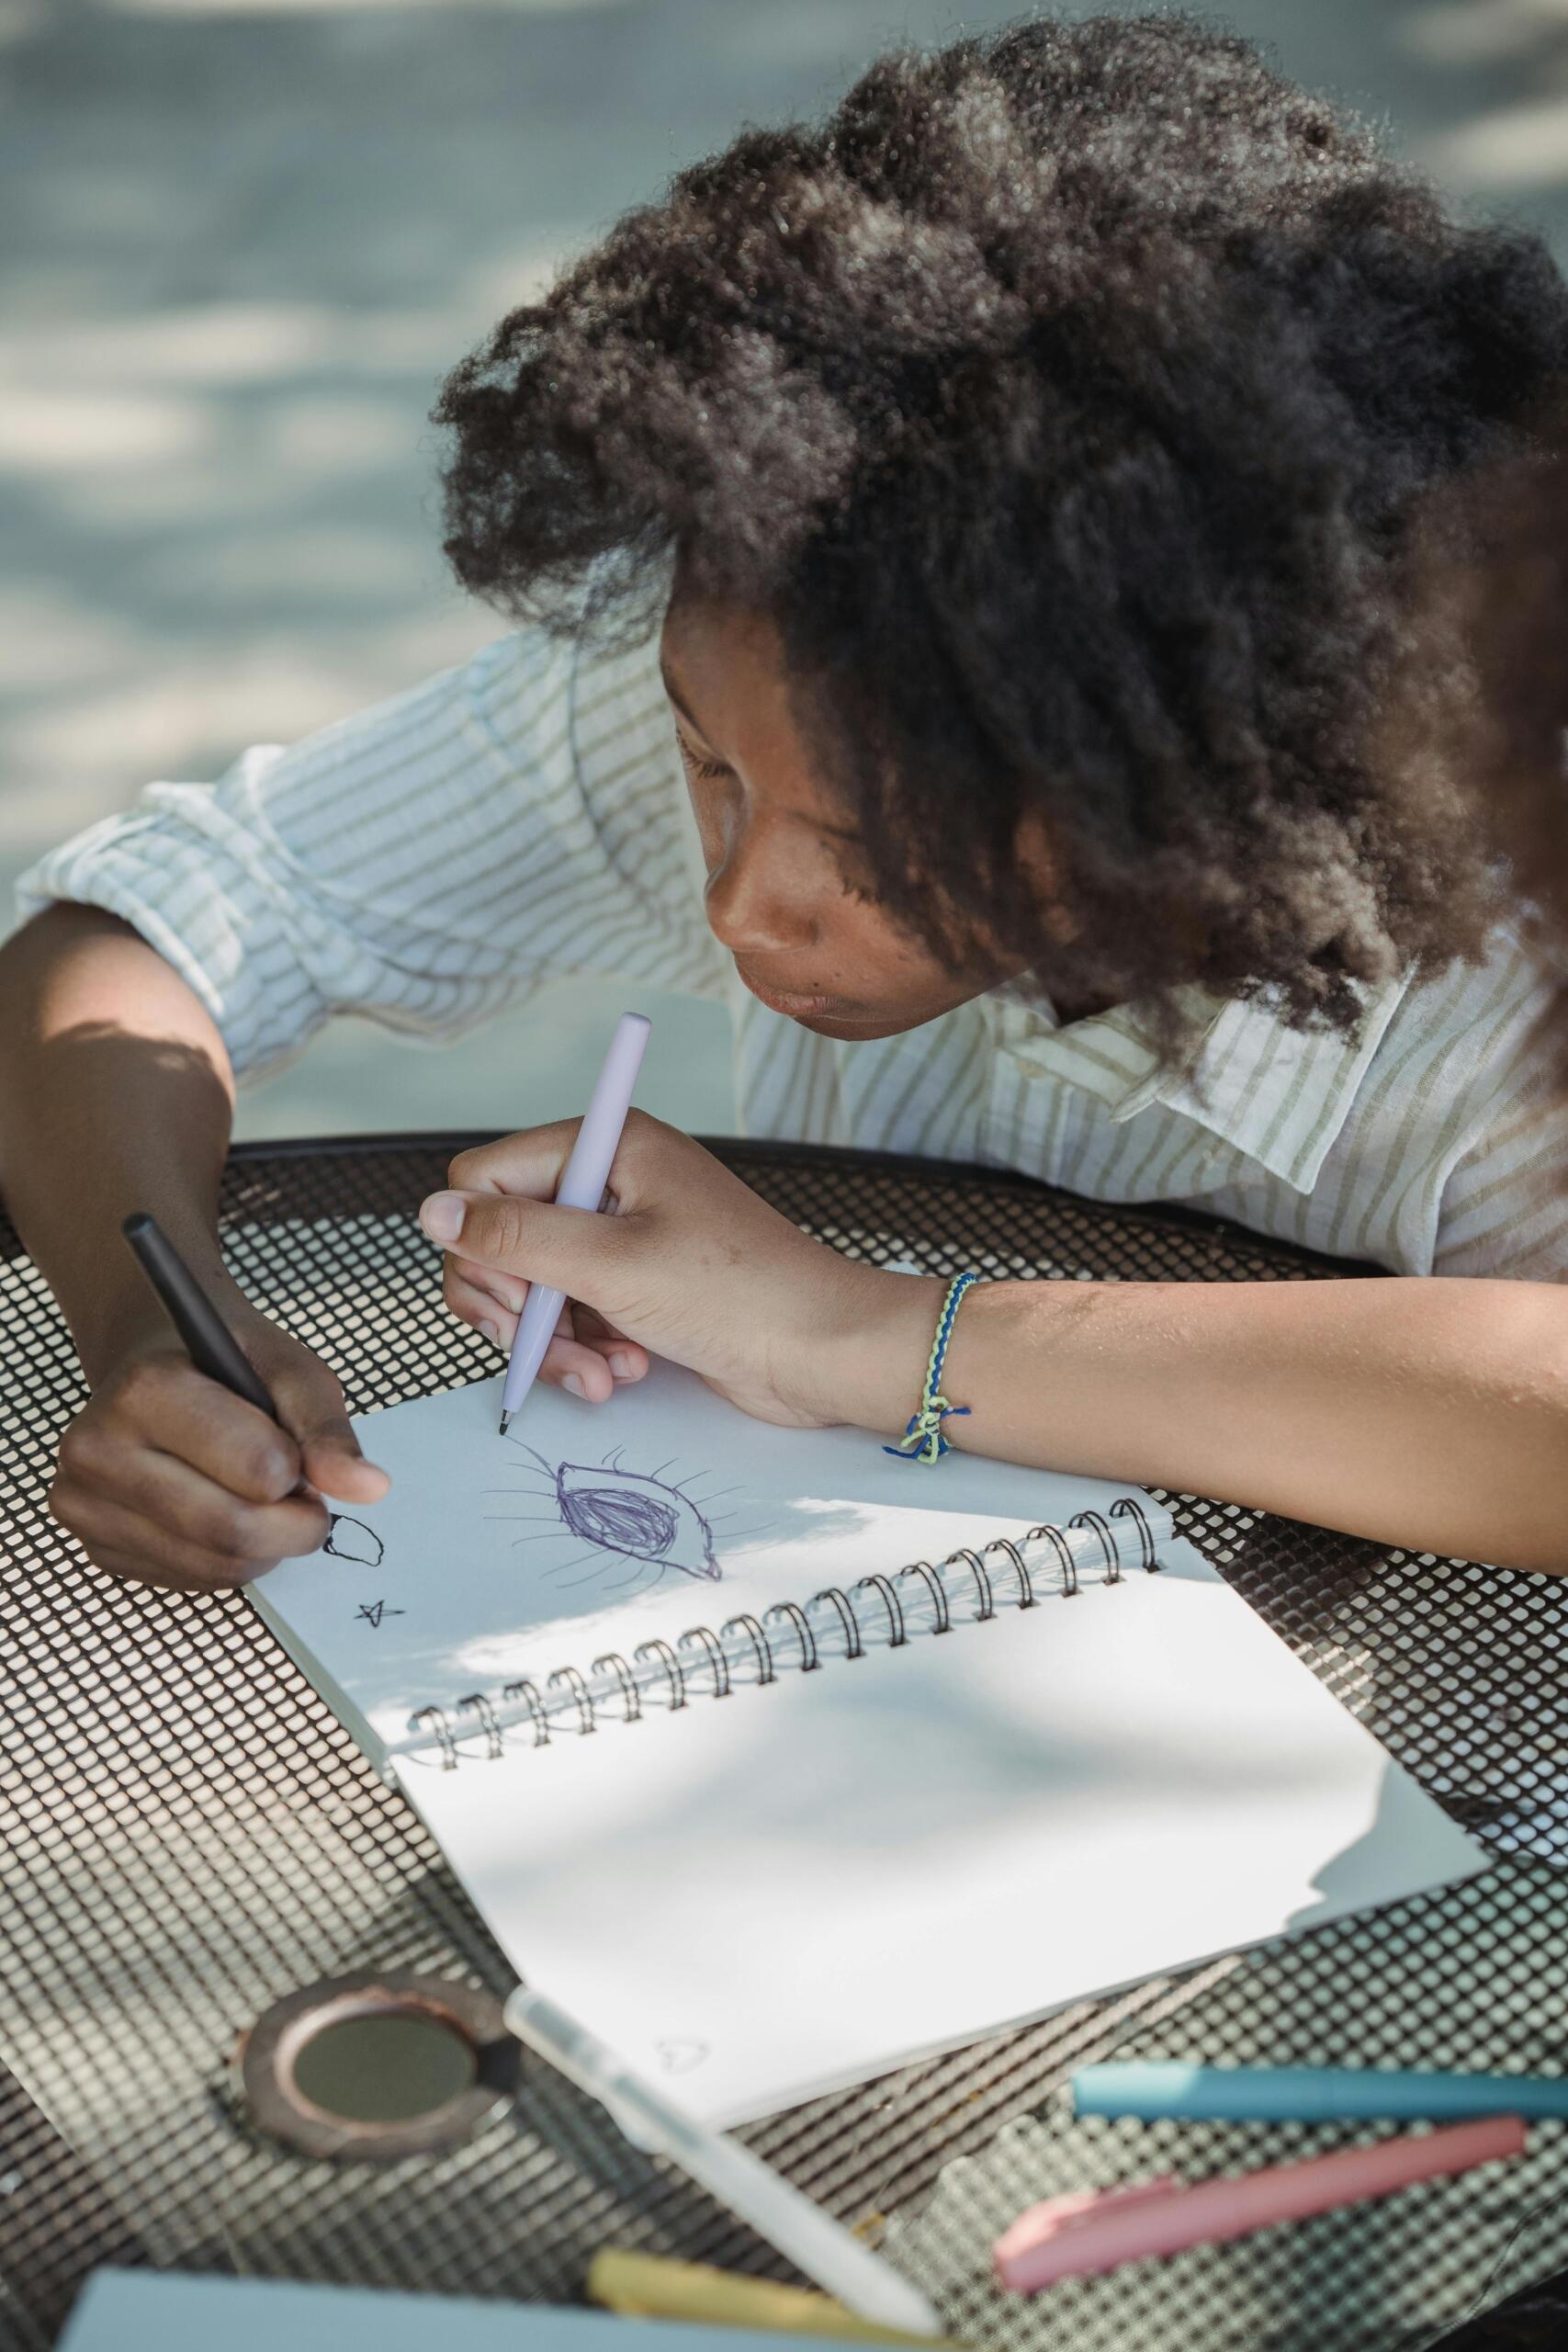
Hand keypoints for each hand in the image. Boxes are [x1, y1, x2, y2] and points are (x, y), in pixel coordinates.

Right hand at [49, 1295, 388, 1592]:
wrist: (151, 1362)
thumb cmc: (223, 1361)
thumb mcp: (287, 1368)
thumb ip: (327, 1428)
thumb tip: (369, 1489)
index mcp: (145, 1389)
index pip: (256, 1469)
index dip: (301, 1473)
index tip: (303, 1457)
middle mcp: (97, 1449)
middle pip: (229, 1529)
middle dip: (293, 1526)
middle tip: (305, 1499)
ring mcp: (85, 1504)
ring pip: (213, 1566)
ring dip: (264, 1547)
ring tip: (264, 1501)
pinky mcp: (95, 1546)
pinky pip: (189, 1580)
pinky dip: (229, 1560)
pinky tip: (224, 1514)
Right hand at [421, 1112, 937, 1429]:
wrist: (823, 1353)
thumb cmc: (739, 1295)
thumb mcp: (612, 1266)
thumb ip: (514, 1238)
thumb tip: (430, 1212)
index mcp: (607, 1145)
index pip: (482, 1179)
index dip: (482, 1245)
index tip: (519, 1296)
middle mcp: (610, 1180)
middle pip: (498, 1239)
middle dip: (516, 1307)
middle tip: (545, 1347)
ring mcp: (623, 1235)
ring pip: (531, 1288)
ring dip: (554, 1342)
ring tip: (602, 1373)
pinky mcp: (636, 1287)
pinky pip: (571, 1316)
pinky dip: (584, 1352)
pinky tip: (623, 1371)